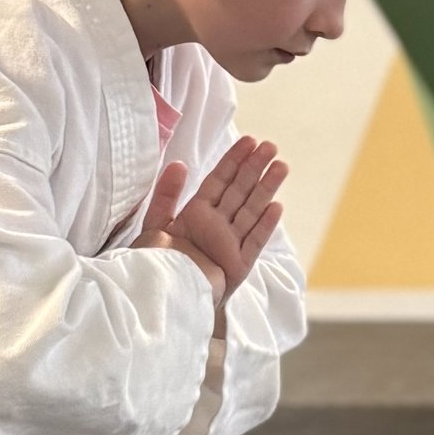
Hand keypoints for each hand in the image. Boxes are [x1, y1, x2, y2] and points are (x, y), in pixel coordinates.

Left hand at [142, 136, 287, 299]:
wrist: (156, 293)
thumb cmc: (152, 263)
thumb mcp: (155, 223)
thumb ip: (167, 194)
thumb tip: (180, 163)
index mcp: (197, 216)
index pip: (219, 181)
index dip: (234, 161)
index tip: (250, 141)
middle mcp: (216, 227)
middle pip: (239, 192)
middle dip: (255, 168)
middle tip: (271, 146)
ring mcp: (229, 245)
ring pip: (251, 211)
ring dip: (266, 188)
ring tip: (281, 166)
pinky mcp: (238, 266)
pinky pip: (254, 241)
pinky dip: (265, 225)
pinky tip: (277, 206)